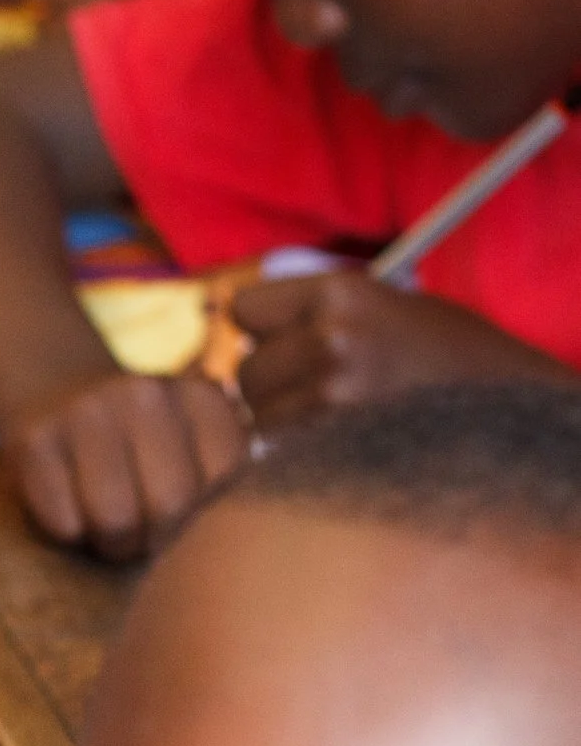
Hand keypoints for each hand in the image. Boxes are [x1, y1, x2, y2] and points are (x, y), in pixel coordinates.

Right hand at [2, 372, 248, 560]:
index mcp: (201, 396)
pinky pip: (63, 523)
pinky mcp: (34, 441)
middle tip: (145, 538)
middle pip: (169, 507)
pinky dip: (69, 533)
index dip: (206, 519)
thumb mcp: (196, 442)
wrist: (55, 393)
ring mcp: (85, 412)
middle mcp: (145, 394)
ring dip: (113, 545)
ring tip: (113, 532)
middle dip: (156, 540)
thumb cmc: (141, 444)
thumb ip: (227, 476)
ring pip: (114, 521)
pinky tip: (72, 512)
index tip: (188, 519)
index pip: (225, 483)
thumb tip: (230, 540)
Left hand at [232, 269, 573, 428]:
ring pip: (260, 418)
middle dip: (272, 384)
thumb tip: (231, 326)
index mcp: (341, 293)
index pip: (243, 310)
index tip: (283, 343)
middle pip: (245, 372)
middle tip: (323, 389)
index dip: (260, 331)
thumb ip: (313, 314)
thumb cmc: (447, 358)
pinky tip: (345, 444)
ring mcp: (333, 394)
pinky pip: (283, 452)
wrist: (513, 412)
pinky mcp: (336, 444)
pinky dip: (301, 452)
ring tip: (342, 417)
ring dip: (287, 423)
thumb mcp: (386, 307)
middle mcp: (331, 339)